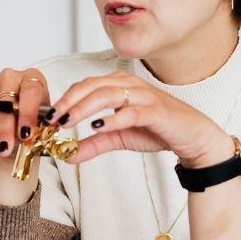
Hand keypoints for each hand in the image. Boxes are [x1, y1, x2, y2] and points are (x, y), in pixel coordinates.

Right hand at [0, 68, 49, 201]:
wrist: (14, 121)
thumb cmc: (30, 120)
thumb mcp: (41, 123)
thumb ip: (39, 128)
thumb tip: (31, 138)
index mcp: (32, 78)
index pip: (30, 91)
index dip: (27, 114)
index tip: (25, 135)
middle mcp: (10, 76)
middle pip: (5, 102)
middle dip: (5, 130)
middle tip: (5, 151)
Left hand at [47, 74, 232, 167]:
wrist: (192, 137)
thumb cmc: (157, 130)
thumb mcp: (119, 138)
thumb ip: (93, 144)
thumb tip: (67, 155)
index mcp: (119, 85)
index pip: (85, 85)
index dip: (65, 99)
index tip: (48, 117)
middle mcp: (129, 84)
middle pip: (91, 86)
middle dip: (68, 102)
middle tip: (52, 119)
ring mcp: (143, 95)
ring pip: (107, 94)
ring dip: (83, 107)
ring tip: (67, 122)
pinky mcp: (156, 110)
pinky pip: (130, 111)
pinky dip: (112, 118)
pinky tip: (97, 127)